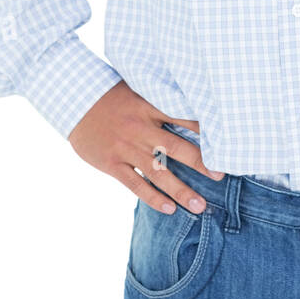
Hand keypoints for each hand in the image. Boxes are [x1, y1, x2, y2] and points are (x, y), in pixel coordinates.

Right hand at [68, 80, 223, 214]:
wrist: (73, 100)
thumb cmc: (109, 94)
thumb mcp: (136, 89)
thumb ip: (159, 99)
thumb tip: (187, 103)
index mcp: (149, 107)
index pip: (184, 119)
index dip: (206, 132)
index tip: (226, 144)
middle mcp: (141, 129)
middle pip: (176, 148)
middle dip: (200, 164)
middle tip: (221, 177)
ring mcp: (127, 148)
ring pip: (158, 172)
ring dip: (180, 190)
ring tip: (199, 206)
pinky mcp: (112, 163)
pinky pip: (135, 184)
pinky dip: (152, 197)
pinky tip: (169, 209)